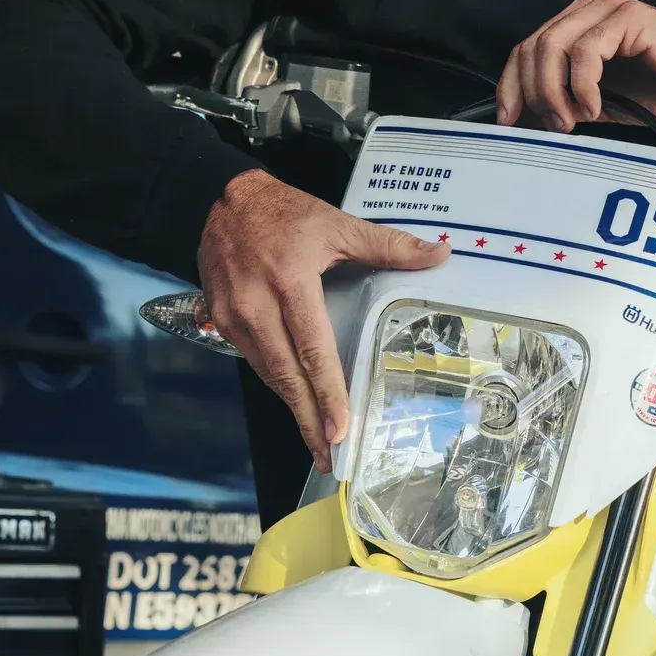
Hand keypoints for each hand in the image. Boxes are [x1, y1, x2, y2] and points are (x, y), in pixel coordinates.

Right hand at [198, 171, 447, 470]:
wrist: (223, 200)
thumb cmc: (283, 213)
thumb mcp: (336, 223)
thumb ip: (387, 245)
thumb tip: (437, 254)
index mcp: (289, 280)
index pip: (312, 347)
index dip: (326, 391)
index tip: (340, 426)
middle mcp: (255, 304)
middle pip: (284, 374)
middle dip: (308, 419)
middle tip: (329, 455)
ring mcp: (232, 315)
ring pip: (266, 372)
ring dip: (292, 407)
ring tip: (316, 439)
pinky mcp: (219, 320)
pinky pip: (252, 360)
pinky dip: (276, 383)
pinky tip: (295, 400)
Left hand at [498, 0, 655, 130]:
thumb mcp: (602, 105)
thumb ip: (564, 106)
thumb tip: (523, 124)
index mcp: (577, 25)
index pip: (525, 48)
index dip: (509, 85)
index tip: (507, 122)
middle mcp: (587, 9)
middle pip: (531, 46)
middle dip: (530, 93)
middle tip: (551, 127)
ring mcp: (606, 8)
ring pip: (552, 45)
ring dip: (553, 91)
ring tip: (571, 120)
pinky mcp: (627, 16)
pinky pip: (585, 51)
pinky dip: (581, 85)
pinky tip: (594, 107)